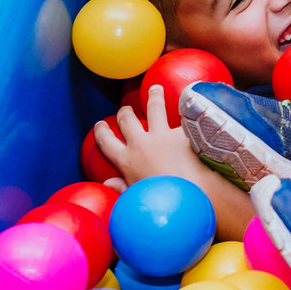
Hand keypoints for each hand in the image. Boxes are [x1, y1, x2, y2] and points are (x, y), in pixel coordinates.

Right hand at [93, 85, 209, 186]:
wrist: (190, 192)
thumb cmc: (162, 200)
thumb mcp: (135, 196)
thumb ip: (122, 187)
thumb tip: (108, 184)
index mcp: (126, 161)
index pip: (107, 142)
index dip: (101, 132)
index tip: (100, 125)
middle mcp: (141, 143)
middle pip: (127, 121)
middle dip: (124, 113)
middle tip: (125, 110)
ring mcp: (161, 135)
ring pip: (154, 109)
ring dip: (153, 96)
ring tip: (155, 88)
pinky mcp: (181, 132)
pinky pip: (182, 116)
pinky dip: (185, 109)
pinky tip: (190, 102)